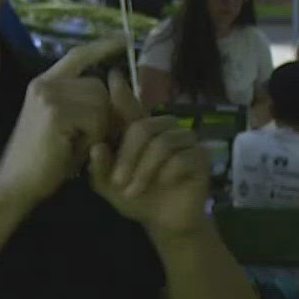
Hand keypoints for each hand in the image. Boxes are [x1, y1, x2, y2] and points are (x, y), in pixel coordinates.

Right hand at [0, 36, 126, 208]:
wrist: (16, 184)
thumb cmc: (44, 163)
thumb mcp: (67, 125)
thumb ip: (85, 103)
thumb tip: (118, 82)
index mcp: (44, 84)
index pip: (78, 55)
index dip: (103, 46)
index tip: (125, 39)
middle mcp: (44, 83)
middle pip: (100, 86)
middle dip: (103, 115)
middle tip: (84, 141)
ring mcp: (48, 94)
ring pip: (101, 102)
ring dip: (98, 130)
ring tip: (76, 146)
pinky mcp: (54, 111)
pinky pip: (96, 119)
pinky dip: (93, 139)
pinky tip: (73, 151)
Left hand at [89, 71, 210, 236]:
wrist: (165, 222)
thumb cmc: (136, 198)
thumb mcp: (108, 185)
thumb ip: (99, 167)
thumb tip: (97, 147)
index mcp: (140, 130)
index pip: (130, 106)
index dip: (122, 91)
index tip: (112, 75)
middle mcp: (164, 129)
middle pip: (144, 127)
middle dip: (127, 157)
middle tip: (117, 181)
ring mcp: (185, 141)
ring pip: (162, 143)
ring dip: (143, 169)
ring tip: (132, 191)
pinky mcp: (201, 156)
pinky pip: (181, 157)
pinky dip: (166, 173)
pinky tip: (162, 184)